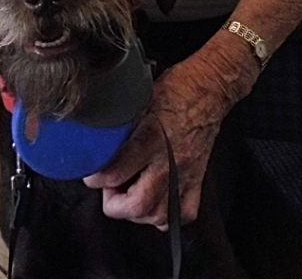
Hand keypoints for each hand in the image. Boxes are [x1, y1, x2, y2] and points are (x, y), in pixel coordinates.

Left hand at [83, 47, 243, 228]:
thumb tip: (98, 137)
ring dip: (139, 211)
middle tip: (110, 187)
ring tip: (130, 193)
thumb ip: (120, 124)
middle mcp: (168, 161)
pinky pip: (184, 212)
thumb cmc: (177, 87)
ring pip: (159, 215)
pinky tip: (158, 200)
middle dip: (115, 204)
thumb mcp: (140, 98)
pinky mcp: (197, 178)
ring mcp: (185, 173)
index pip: (116, 173)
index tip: (91, 174)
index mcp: (150, 137)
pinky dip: (168, 214)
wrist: (211, 86)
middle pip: (138, 205)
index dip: (96, 178)